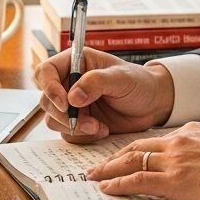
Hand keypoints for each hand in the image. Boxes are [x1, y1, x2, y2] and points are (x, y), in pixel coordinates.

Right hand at [34, 48, 174, 141]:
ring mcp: (73, 105)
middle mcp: (70, 83)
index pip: (46, 71)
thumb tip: (73, 96)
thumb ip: (96, 82)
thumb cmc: (139, 83)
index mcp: (76, 63)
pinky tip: (102, 130)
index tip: (66, 103)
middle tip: (87, 122)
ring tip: (98, 127)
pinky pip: (68, 134)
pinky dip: (82, 136)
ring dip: (74, 128)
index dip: (49, 87)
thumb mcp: (121, 78)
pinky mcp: (79, 123)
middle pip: (46, 100)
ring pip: (54, 119)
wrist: (153, 105)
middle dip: (64, 115)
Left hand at [86, 121, 199, 199]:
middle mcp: (178, 142)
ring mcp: (174, 161)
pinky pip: (138, 181)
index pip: (155, 140)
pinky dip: (119, 184)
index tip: (124, 156)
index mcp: (190, 133)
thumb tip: (198, 158)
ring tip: (93, 177)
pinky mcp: (174, 181)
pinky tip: (107, 188)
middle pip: (136, 147)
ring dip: (109, 170)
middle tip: (97, 166)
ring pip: (132, 161)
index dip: (135, 148)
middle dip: (114, 157)